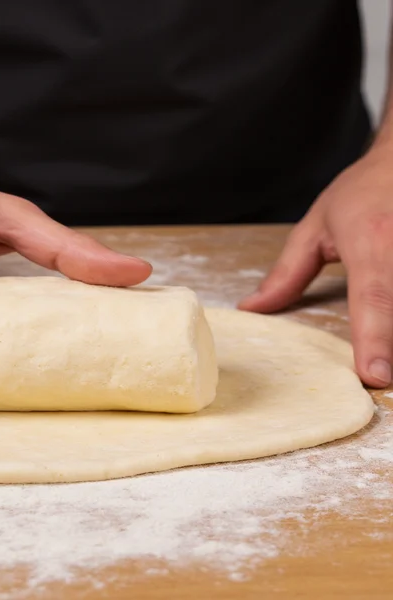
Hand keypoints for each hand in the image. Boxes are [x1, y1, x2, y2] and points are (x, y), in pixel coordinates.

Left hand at [239, 148, 392, 387]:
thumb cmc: (363, 191)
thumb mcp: (316, 228)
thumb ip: (287, 274)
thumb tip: (252, 309)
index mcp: (371, 241)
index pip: (374, 297)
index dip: (376, 338)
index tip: (375, 375)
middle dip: (392, 342)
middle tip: (385, 374)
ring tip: (385, 351)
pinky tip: (390, 327)